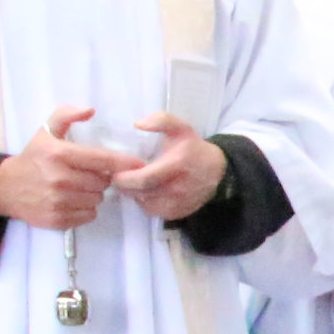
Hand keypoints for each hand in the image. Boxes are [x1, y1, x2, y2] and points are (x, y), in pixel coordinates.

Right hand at [0, 104, 130, 229]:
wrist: (5, 188)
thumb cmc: (32, 158)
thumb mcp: (45, 131)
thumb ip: (66, 115)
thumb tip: (90, 110)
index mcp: (59, 155)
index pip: (102, 160)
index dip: (124, 162)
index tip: (139, 164)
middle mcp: (60, 179)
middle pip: (103, 182)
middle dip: (101, 178)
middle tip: (88, 175)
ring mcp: (58, 202)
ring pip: (97, 200)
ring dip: (93, 194)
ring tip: (78, 188)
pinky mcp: (57, 219)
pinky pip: (88, 215)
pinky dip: (86, 209)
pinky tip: (73, 201)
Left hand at [115, 112, 229, 222]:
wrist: (218, 171)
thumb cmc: (194, 148)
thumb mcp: (180, 127)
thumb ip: (161, 120)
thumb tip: (138, 124)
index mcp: (177, 165)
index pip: (144, 178)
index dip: (125, 178)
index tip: (115, 172)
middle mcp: (178, 188)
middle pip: (141, 193)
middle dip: (125, 186)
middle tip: (117, 178)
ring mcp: (179, 203)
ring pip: (145, 203)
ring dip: (135, 194)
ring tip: (133, 183)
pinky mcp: (178, 213)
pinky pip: (153, 211)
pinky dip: (146, 202)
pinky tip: (147, 191)